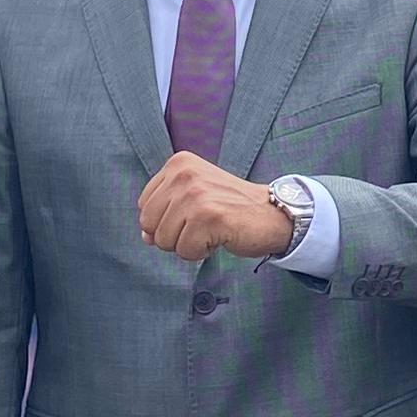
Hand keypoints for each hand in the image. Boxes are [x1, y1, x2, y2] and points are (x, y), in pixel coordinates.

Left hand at [136, 153, 293, 260]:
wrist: (272, 214)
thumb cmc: (232, 207)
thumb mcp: (193, 197)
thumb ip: (165, 212)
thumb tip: (145, 237)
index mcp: (178, 163)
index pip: (144, 206)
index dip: (164, 221)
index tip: (192, 215)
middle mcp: (184, 174)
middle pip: (149, 225)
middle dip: (173, 235)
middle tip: (201, 226)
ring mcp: (196, 194)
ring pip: (165, 241)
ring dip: (188, 244)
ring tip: (211, 230)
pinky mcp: (208, 216)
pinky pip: (185, 251)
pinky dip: (201, 252)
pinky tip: (219, 237)